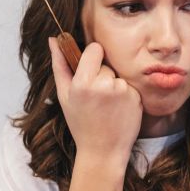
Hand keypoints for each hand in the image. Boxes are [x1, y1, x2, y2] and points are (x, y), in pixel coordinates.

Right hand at [50, 38, 141, 165]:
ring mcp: (121, 91)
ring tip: (107, 107)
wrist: (103, 151)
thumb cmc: (80, 123)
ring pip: (117, 76)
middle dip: (101, 76)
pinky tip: (118, 111)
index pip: (95, 49)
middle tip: (96, 99)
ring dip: (113, 87)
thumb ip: (59, 65)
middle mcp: (103, 85)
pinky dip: (125, 96)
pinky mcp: (135, 98)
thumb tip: (53, 39)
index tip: (90, 70)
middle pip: (106, 65)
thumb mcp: (64, 95)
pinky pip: (129, 87)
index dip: (93, 57)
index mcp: (82, 82)